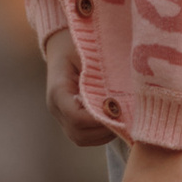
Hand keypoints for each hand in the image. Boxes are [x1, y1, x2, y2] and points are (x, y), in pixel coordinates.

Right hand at [42, 31, 113, 148]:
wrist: (61, 43)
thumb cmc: (77, 44)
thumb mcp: (88, 53)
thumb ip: (100, 75)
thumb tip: (118, 99)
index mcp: (58, 91)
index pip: (76, 117)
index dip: (99, 119)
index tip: (119, 110)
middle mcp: (55, 107)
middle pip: (78, 133)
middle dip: (104, 129)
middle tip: (125, 118)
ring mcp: (60, 115)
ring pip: (81, 138)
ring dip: (103, 134)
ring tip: (121, 119)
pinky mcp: (68, 119)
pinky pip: (83, 135)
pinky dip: (100, 133)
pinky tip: (114, 119)